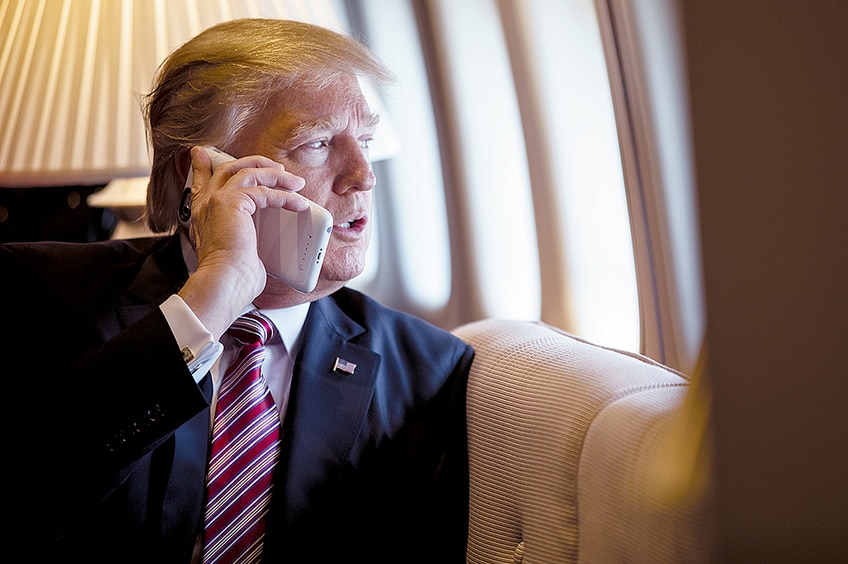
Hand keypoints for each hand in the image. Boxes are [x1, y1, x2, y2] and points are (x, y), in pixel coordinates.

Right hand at [178, 146, 307, 338]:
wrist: (223, 284)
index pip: (202, 182)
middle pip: (228, 168)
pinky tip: (298, 204)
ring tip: (296, 183)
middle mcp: (205, 205)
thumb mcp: (238, 253)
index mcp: (202, 215)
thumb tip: (262, 251)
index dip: (204, 166)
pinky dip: (284, 196)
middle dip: (253, 163)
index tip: (205, 154)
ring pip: (247, 173)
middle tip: (276, 167)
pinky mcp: (231, 203)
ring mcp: (216, 201)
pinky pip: (262, 191)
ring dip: (275, 176)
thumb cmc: (231, 279)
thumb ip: (245, 241)